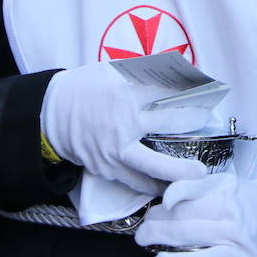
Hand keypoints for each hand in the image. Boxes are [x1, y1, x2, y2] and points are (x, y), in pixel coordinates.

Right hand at [41, 61, 209, 194]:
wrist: (50, 115)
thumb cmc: (82, 89)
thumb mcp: (108, 71)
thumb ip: (138, 72)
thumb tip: (171, 68)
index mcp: (123, 93)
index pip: (165, 91)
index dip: (188, 89)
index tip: (204, 89)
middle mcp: (122, 122)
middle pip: (169, 122)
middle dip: (193, 118)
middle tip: (207, 117)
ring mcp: (115, 148)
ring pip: (154, 164)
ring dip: (179, 169)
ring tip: (199, 173)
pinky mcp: (107, 167)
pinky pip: (135, 180)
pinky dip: (153, 185)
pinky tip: (170, 187)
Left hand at [136, 174, 256, 256]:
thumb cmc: (246, 201)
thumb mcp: (222, 182)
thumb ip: (191, 185)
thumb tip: (167, 199)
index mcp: (226, 201)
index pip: (182, 209)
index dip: (158, 215)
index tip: (147, 219)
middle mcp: (234, 228)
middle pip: (186, 234)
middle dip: (157, 236)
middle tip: (142, 238)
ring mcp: (241, 253)